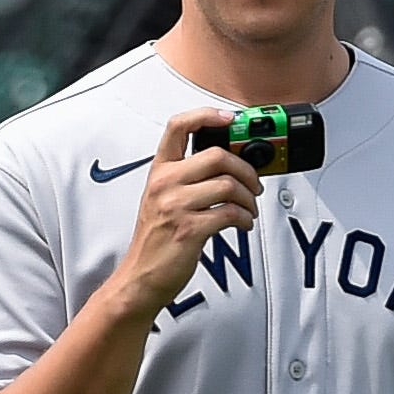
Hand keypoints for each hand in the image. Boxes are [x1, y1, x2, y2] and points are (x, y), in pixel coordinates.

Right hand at [106, 109, 261, 321]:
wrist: (140, 278)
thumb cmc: (155, 241)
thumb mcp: (162, 200)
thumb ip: (188, 179)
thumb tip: (229, 166)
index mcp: (159, 171)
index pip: (178, 126)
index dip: (207, 116)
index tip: (229, 118)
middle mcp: (164, 183)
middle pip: (217, 155)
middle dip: (246, 170)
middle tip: (254, 185)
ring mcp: (175, 206)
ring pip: (228, 185)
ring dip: (249, 198)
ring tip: (249, 210)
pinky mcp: (189, 229)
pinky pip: (229, 213)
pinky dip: (244, 219)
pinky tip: (243, 224)